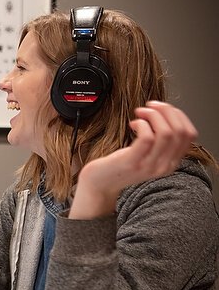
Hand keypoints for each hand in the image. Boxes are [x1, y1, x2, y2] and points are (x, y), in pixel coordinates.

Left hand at [70, 101, 196, 219]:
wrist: (100, 183)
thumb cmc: (121, 164)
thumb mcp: (147, 154)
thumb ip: (159, 140)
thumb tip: (165, 113)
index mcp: (171, 162)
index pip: (189, 134)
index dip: (178, 115)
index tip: (163, 108)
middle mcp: (164, 166)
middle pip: (179, 131)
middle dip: (166, 111)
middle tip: (150, 106)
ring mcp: (149, 166)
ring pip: (166, 132)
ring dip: (153, 115)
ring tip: (139, 113)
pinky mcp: (133, 162)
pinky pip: (147, 138)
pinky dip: (142, 124)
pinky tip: (133, 124)